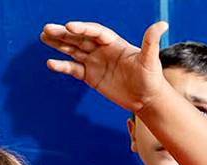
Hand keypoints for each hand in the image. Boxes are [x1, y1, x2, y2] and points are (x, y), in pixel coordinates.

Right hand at [42, 21, 172, 115]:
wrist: (146, 98)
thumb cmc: (151, 78)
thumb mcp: (150, 60)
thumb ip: (151, 42)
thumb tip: (163, 24)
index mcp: (114, 43)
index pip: (95, 32)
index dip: (83, 28)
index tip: (70, 27)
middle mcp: (102, 49)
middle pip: (79, 38)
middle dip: (64, 34)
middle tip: (47, 28)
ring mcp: (95, 62)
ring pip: (73, 50)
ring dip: (58, 44)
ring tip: (43, 36)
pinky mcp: (90, 76)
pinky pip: (73, 68)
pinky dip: (63, 66)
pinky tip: (51, 63)